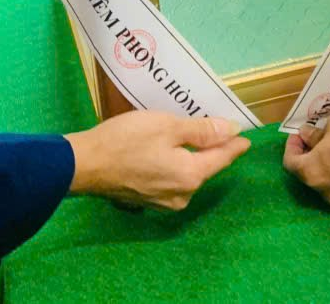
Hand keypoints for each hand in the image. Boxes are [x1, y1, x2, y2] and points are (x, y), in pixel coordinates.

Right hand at [65, 111, 249, 210]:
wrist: (84, 165)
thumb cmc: (127, 141)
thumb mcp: (167, 127)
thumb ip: (202, 131)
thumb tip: (231, 130)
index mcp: (190, 177)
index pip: (221, 158)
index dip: (234, 145)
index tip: (245, 139)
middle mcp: (181, 195)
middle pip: (204, 167)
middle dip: (210, 149)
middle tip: (216, 129)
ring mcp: (163, 201)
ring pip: (186, 174)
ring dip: (190, 156)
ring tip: (190, 136)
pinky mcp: (147, 200)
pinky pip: (170, 179)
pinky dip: (173, 164)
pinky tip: (166, 150)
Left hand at [282, 105, 329, 205]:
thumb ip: (315, 134)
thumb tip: (306, 137)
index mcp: (313, 174)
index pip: (290, 164)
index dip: (292, 146)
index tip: (300, 132)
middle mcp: (325, 191)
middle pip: (308, 174)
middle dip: (308, 154)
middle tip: (316, 135)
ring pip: (326, 180)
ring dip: (325, 163)